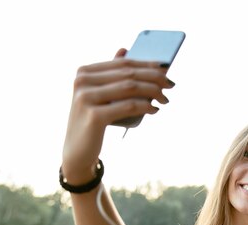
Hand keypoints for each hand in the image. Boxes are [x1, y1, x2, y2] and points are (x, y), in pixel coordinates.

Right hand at [61, 48, 174, 183]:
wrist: (77, 151)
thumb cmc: (93, 121)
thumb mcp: (100, 95)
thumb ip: (110, 74)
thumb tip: (124, 50)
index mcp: (84, 72)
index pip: (123, 64)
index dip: (146, 65)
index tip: (165, 69)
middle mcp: (82, 82)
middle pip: (128, 74)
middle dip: (154, 78)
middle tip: (170, 85)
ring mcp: (86, 98)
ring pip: (130, 88)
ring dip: (153, 92)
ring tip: (165, 99)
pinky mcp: (94, 116)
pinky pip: (129, 106)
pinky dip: (146, 106)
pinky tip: (155, 109)